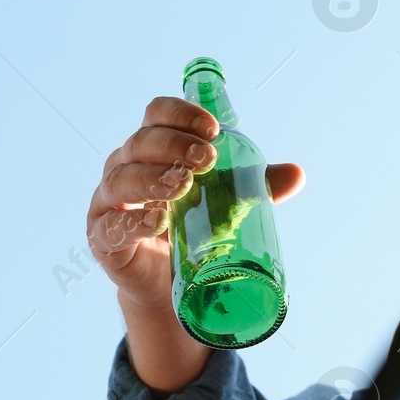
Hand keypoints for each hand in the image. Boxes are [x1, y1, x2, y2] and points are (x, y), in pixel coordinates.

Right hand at [88, 96, 303, 390]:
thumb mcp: (226, 203)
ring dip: (153, 177)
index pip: (156, 115)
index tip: (213, 129)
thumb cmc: (192, 228)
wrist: (168, 284)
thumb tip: (296, 174)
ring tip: (184, 185)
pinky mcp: (103, 239)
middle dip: (175, 145)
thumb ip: (254, 187)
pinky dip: (133, 221)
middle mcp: (124, 168)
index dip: (180, 114)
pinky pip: (112, 225)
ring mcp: (108, 203)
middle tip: (207, 158)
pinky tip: (156, 220)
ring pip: (123, 179)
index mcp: (152, 150)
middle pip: (141, 142)